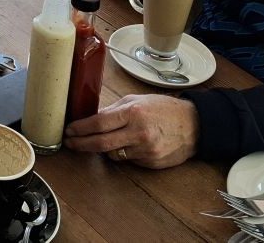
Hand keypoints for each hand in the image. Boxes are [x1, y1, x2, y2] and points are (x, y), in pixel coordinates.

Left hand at [63, 94, 199, 168]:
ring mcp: (145, 150)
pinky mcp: (151, 163)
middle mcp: (138, 132)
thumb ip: (114, 109)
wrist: (195, 125)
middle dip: (81, 144)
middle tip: (70, 143)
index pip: (98, 123)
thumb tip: (91, 117)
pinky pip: (128, 160)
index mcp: (133, 112)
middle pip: (101, 143)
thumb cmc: (164, 109)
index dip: (80, 129)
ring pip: (113, 154)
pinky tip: (126, 145)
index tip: (69, 131)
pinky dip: (122, 153)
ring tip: (98, 141)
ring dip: (102, 149)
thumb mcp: (137, 100)